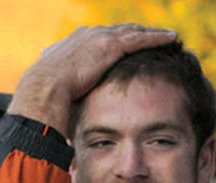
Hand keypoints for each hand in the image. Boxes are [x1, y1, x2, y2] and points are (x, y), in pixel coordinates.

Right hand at [8, 24, 176, 135]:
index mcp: (75, 43)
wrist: (44, 89)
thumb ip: (67, 95)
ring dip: (151, 33)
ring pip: (133, 31)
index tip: (126, 43)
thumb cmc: (47, 97)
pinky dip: (156, 37)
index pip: (101, 38)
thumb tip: (67, 119)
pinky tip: (171, 37)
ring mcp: (99, 38)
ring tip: (168, 35)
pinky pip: (140, 38)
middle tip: (153, 35)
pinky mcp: (110, 45)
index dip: (116, 39)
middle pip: (119, 30)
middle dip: (136, 32)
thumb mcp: (58, 91)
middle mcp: (88, 35)